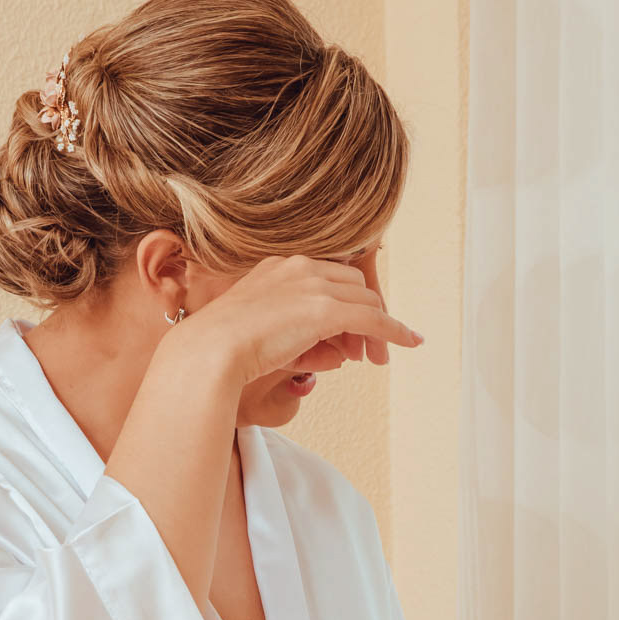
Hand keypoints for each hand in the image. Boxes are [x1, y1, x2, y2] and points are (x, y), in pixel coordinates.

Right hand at [174, 254, 422, 383]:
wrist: (210, 351)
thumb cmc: (221, 349)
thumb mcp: (259, 331)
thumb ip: (295, 333)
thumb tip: (335, 354)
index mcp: (279, 265)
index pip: (328, 275)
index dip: (343, 302)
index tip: (346, 329)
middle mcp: (299, 267)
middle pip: (352, 284)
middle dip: (362, 314)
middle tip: (362, 350)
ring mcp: (313, 286)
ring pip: (365, 302)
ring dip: (375, 328)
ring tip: (380, 354)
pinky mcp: (326, 310)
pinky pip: (373, 320)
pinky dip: (394, 331)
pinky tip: (408, 343)